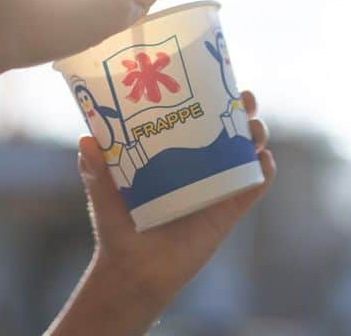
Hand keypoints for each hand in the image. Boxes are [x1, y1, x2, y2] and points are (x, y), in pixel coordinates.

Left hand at [77, 89, 274, 316]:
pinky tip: (265, 160)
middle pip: (228, 129)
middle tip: (245, 97)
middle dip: (242, 109)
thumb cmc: (118, 229)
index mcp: (172, 153)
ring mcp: (216, 187)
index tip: (215, 75)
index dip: (209, 95)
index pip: (194, 117)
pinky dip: (264, 173)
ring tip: (255, 127)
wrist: (134, 274)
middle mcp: (199, 166)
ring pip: (246, 153)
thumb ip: (95, 171)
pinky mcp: (228, 212)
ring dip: (256, 134)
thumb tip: (86, 139)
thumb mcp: (104, 195)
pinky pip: (253, 188)